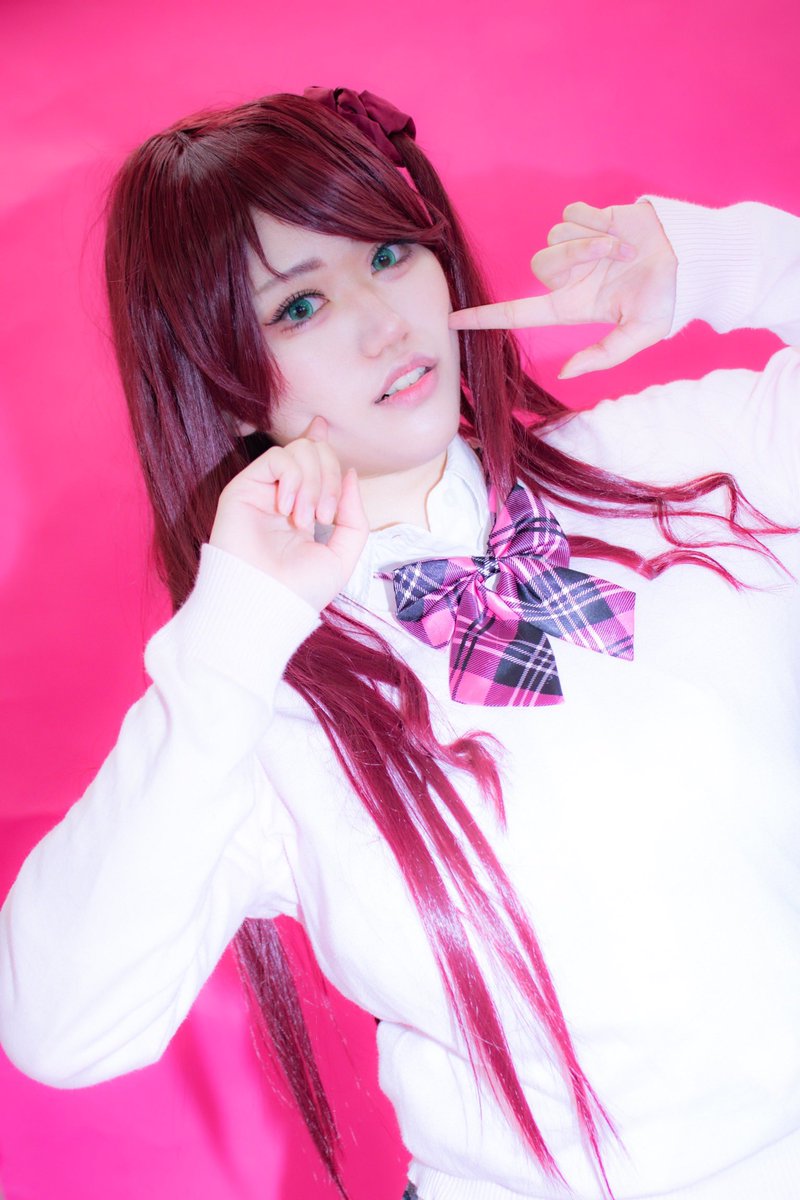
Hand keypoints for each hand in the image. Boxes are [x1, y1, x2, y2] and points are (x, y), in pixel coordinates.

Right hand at [209, 417, 367, 611]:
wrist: (268, 604)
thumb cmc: (301, 589)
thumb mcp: (344, 553)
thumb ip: (353, 515)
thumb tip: (351, 474)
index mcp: (303, 509)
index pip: (311, 463)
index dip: (319, 441)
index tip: (323, 424)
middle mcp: (282, 496)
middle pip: (314, 452)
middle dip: (330, 478)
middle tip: (324, 516)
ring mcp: (262, 491)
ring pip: (299, 451)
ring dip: (312, 483)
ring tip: (304, 519)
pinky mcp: (243, 489)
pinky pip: (277, 458)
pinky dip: (292, 478)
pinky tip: (287, 508)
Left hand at [449, 201, 676, 377]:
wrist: (691, 259)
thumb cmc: (668, 300)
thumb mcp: (638, 336)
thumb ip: (601, 356)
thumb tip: (563, 374)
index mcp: (572, 306)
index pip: (517, 313)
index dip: (484, 316)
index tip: (452, 319)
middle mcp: (569, 277)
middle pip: (540, 266)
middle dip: (575, 260)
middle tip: (611, 261)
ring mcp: (577, 247)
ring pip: (555, 239)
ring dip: (591, 242)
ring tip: (622, 249)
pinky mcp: (589, 219)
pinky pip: (571, 215)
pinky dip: (597, 221)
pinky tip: (619, 230)